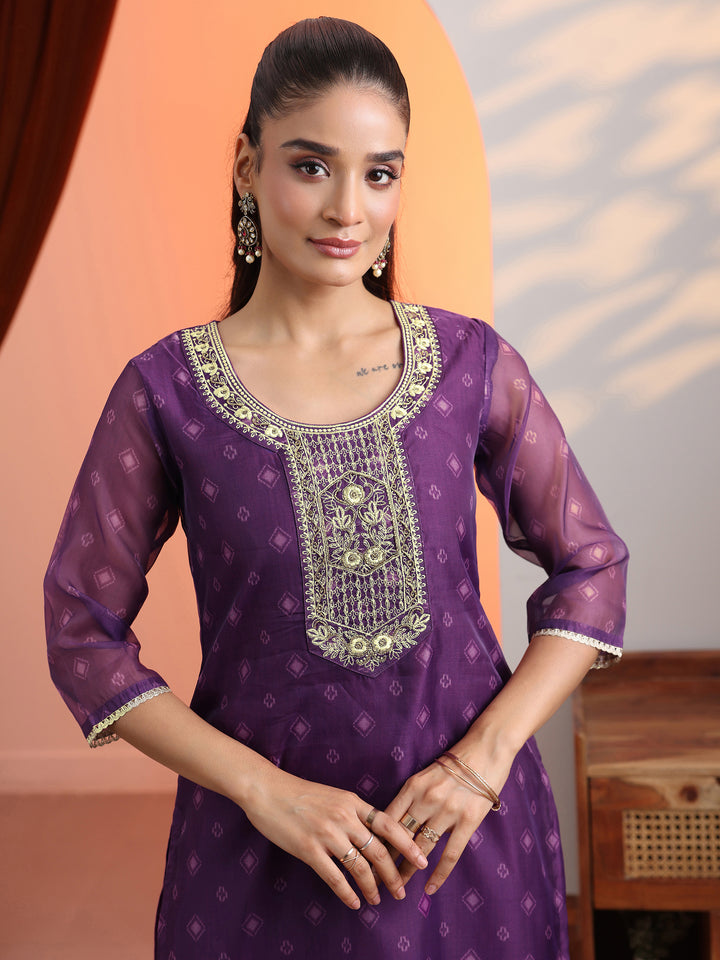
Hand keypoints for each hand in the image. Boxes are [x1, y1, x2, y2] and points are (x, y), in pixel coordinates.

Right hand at [242, 765, 427, 909]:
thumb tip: (374, 834)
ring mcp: (326, 833)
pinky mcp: (308, 849)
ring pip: (359, 867)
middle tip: (401, 891)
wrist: (267, 790)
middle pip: (378, 850)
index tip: (420, 860)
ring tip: (377, 900)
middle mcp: (343, 817)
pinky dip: (347, 893)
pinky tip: (353, 902)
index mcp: (352, 802)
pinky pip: (334, 877)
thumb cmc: (300, 794)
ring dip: (372, 887)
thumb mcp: (334, 796)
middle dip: (394, 874)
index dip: (407, 845)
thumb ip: (353, 812)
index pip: (388, 824)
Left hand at [382, 750, 510, 894]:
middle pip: (400, 836)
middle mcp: (426, 798)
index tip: (366, 856)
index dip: (375, 840)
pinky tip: (430, 889)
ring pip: (421, 849)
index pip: (387, 818)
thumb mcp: (427, 772)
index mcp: (413, 785)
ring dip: (408, 870)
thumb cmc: (456, 760)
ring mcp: (447, 811)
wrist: (487, 747)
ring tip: (398, 887)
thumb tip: (394, 819)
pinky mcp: (468, 821)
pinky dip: (439, 874)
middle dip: (387, 860)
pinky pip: (450, 854)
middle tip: (376, 878)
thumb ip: (413, 794)